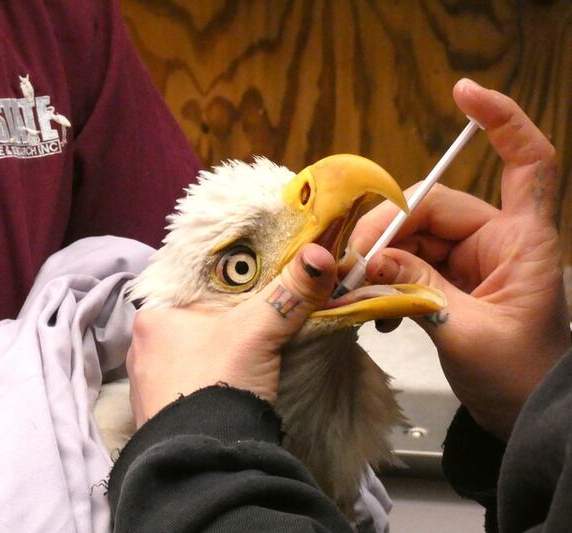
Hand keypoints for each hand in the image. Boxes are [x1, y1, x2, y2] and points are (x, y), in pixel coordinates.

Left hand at [127, 243, 336, 426]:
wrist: (201, 462)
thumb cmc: (217, 382)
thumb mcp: (258, 331)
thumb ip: (288, 292)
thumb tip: (320, 255)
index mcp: (153, 316)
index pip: (188, 284)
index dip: (224, 280)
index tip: (255, 278)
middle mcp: (141, 347)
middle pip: (192, 320)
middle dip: (224, 319)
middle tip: (259, 313)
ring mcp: (147, 384)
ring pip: (190, 354)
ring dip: (216, 353)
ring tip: (249, 351)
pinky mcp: (159, 415)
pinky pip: (188, 384)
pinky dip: (209, 380)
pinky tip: (231, 383)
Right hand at [349, 78, 570, 439]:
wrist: (526, 418)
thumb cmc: (521, 378)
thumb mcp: (466, 334)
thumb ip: (416, 289)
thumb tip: (368, 258)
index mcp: (522, 241)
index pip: (529, 162)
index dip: (503, 121)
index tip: (463, 95)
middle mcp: (496, 241)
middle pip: (434, 206)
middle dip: (389, 229)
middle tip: (353, 264)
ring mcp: (471, 261)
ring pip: (413, 236)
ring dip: (380, 259)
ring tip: (357, 291)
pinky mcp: (450, 282)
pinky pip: (410, 263)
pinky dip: (386, 278)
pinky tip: (373, 303)